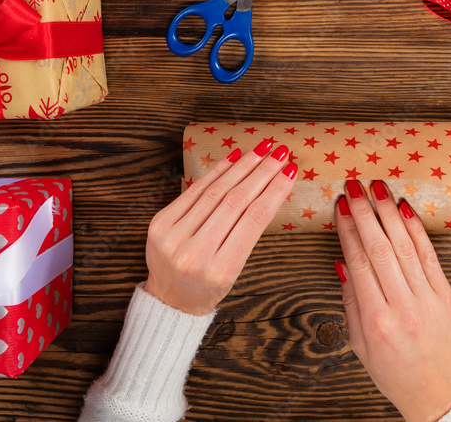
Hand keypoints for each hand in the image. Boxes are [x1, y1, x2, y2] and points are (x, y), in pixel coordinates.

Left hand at [144, 138, 296, 314]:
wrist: (169, 301)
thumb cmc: (208, 286)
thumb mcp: (235, 270)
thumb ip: (247, 232)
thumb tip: (268, 185)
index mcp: (221, 270)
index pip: (254, 219)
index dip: (275, 191)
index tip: (290, 171)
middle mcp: (195, 253)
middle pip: (236, 201)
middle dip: (262, 172)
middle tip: (281, 153)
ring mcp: (174, 237)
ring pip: (215, 192)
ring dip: (242, 166)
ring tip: (262, 150)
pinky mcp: (159, 224)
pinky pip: (193, 191)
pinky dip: (216, 172)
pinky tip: (233, 158)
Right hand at [335, 180, 450, 421]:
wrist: (436, 392)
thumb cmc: (393, 371)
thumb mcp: (359, 345)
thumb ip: (351, 302)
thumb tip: (342, 262)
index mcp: (377, 321)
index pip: (359, 263)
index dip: (348, 230)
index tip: (340, 206)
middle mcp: (403, 307)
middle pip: (380, 249)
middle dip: (365, 213)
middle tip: (354, 187)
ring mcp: (428, 299)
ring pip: (405, 246)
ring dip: (390, 213)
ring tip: (378, 188)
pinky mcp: (446, 295)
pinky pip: (429, 255)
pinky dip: (416, 230)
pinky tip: (405, 210)